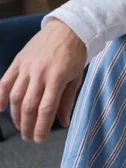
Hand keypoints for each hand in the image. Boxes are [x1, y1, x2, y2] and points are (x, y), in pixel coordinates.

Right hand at [0, 19, 86, 143]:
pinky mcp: (18, 61)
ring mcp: (26, 67)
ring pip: (15, 97)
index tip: (39, 139)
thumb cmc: (75, 54)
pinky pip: (5, 81)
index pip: (45, 109)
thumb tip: (64, 123)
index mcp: (56, 78)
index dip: (41, 127)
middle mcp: (39, 74)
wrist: (67, 28)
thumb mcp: (76, 78)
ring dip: (16, 115)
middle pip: (29, 106)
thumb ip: (67, 101)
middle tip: (29, 137)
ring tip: (21, 127)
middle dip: (28, 126)